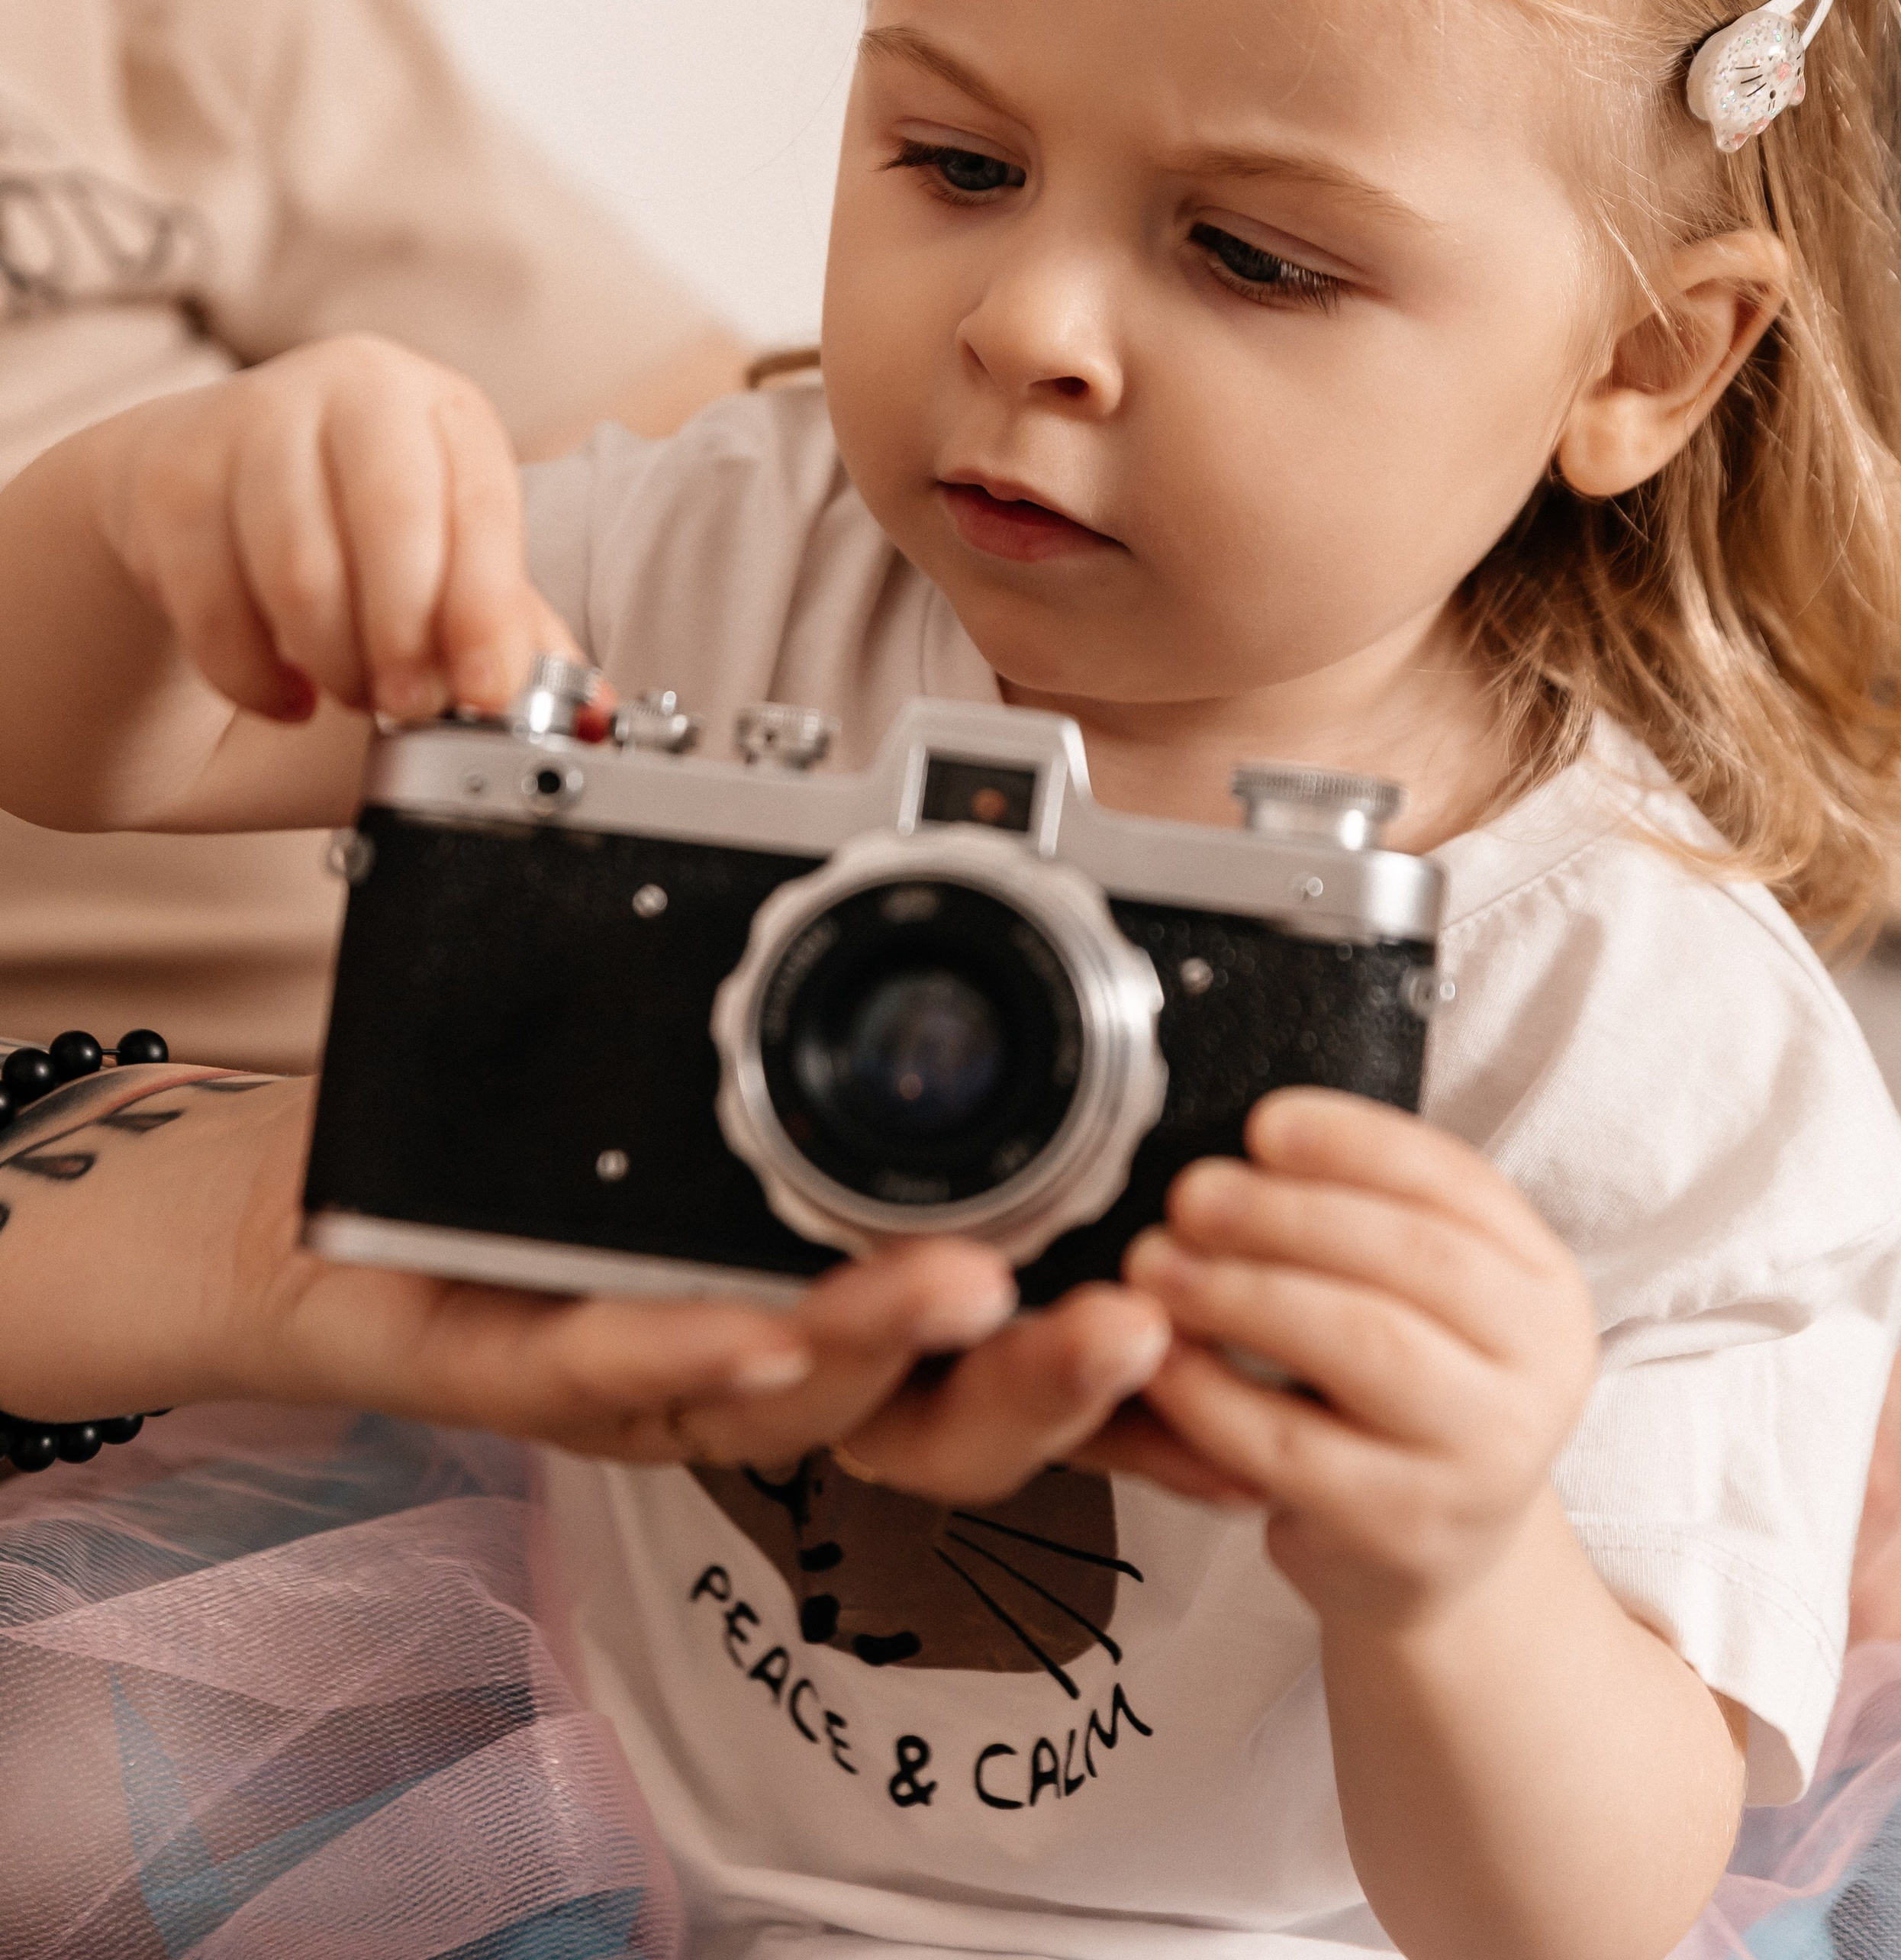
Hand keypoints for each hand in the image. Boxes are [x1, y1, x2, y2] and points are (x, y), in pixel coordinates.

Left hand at [0, 1066, 1171, 1497]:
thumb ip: (835, 992)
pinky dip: (692, 1347)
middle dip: (1048, 1382)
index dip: (1113, 1353)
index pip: (1000, 1345)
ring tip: (973, 1293)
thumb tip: (977, 861)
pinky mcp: (519, 1364)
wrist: (305, 1204)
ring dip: (891, 1351)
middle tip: (1143, 1319)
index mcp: (827, 1297)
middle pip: (934, 1422)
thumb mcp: (705, 1045)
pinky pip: (613, 1371)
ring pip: (797, 1407)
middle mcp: (758, 1361)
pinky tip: (757, 1314)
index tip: (1213, 1295)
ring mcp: (645, 1375)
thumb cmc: (527, 1136)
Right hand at [96, 334, 563, 727]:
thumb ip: (507, 628)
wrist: (208, 475)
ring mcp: (253, 423)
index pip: (478, 503)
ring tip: (351, 693)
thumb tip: (590, 711)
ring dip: (332, 661)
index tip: (485, 692)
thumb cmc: (352, 518)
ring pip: (298, 569)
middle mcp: (354, 392)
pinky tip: (282, 693)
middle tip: (409, 706)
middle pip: (391, 519)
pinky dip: (252, 675)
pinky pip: (213, 604)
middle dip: (406, 636)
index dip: (485, 607)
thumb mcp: (443, 554)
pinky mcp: (172, 480)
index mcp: (442, 408)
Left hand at [1105, 1088, 1594, 1628]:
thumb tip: (1250, 1138)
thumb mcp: (1424, 1301)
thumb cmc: (1406, 1393)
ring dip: (1243, 1290)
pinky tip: (1158, 1356)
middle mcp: (1540, 1369)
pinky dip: (1211, 1392)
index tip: (1262, 1124)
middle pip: (1413, 1258)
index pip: (1458, 1184)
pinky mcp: (1403, 1528)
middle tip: (1189, 1194)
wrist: (1439, 1557)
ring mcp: (1482, 1458)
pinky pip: (1291, 1445)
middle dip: (1287, 1214)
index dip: (1356, 1142)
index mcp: (1543, 1284)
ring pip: (1361, 1343)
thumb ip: (1367, 1218)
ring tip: (1156, 1262)